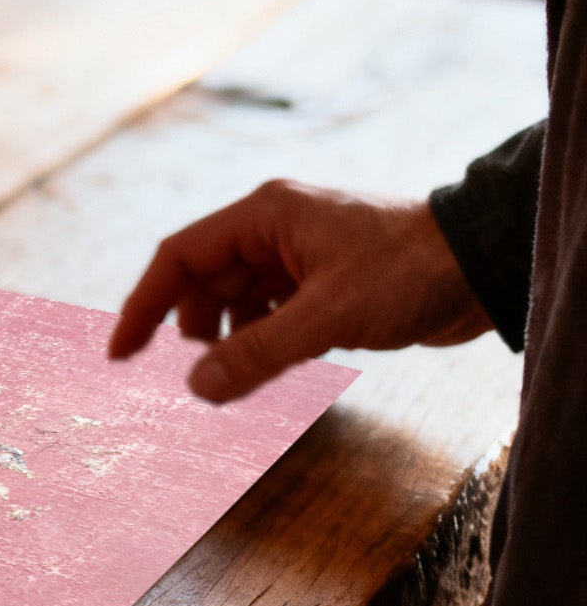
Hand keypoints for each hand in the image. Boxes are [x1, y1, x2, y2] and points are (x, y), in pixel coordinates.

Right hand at [108, 181, 489, 402]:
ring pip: (235, 298)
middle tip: (180, 374)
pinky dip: (255, 339)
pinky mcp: (322, 282)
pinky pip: (268, 311)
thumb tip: (196, 389)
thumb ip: (257, 352)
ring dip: (223, 337)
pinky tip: (260, 365)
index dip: (144, 305)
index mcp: (265, 216)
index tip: (122, 352)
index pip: (180, 258)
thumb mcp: (326, 316)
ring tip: (225, 373)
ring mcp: (298, 255)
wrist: (483, 265)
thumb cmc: (410, 271)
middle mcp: (274, 229)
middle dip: (186, 326)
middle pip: (203, 279)